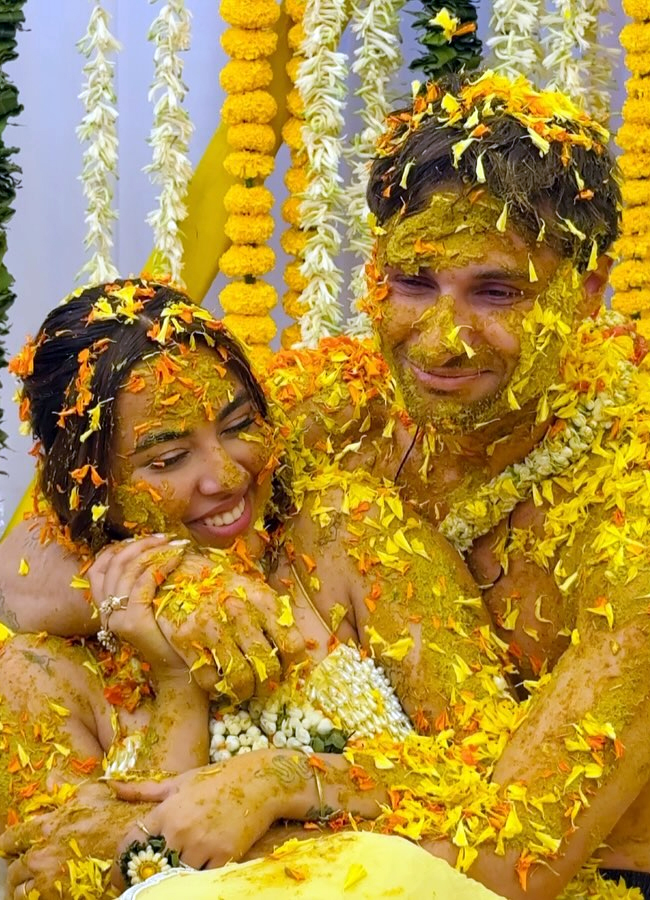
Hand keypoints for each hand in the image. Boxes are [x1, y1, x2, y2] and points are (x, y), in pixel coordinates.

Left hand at [0, 783, 144, 898]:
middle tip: (28, 865)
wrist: (141, 846)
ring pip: (21, 891)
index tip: (15, 844)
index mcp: (46, 827)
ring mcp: (51, 881)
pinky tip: (51, 889)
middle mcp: (43, 856)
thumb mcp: (92, 792)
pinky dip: (40, 897)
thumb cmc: (117, 815)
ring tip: (36, 883)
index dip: (11, 842)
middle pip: (13, 869)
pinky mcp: (62, 898)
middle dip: (19, 867)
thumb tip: (50, 779)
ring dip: (26, 886)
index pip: (12, 839)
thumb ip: (66, 786)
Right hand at [89, 537, 187, 678]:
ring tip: (175, 544)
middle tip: (164, 537)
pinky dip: (160, 565)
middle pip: (114, 565)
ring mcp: (118, 618)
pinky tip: (176, 558)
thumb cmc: (168, 637)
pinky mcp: (133, 622)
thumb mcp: (149, 608)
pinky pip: (144, 583)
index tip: (141, 538)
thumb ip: (141, 587)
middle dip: (139, 545)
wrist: (177, 672)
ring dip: (153, 551)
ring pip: (129, 571)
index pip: (97, 569)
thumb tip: (154, 551)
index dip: (116, 549)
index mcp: (106, 608)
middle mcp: (107, 613)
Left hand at [111, 752, 284, 877]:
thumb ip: (144, 790)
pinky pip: (201, 878)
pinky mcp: (224, 856)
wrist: (259, 781)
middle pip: (151, 866)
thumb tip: (110, 784)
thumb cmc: (216, 779)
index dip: (121, 864)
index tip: (119, 875)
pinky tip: (195, 873)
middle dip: (145, 877)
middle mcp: (181, 829)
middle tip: (141, 883)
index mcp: (167, 810)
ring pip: (176, 875)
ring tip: (170, 876)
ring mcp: (203, 844)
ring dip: (172, 877)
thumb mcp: (179, 782)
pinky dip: (196, 878)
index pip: (132, 844)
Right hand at [164, 564, 311, 699]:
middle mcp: (239, 613)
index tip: (284, 670)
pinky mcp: (185, 639)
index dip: (291, 665)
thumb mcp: (254, 590)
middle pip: (267, 668)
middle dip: (267, 686)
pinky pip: (209, 680)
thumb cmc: (223, 585)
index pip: (292, 645)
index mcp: (263, 600)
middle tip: (262, 687)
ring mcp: (211, 626)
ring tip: (242, 690)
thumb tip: (295, 651)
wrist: (178, 572)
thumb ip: (273, 616)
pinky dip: (216, 687)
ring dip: (244, 692)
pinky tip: (218, 680)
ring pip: (240, 679)